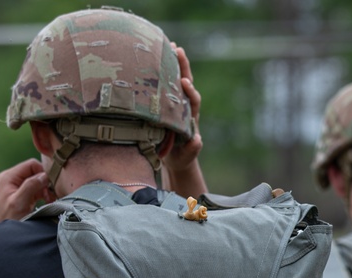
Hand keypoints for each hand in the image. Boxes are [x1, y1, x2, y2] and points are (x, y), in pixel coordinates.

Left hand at [0, 158, 53, 223]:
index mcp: (8, 177)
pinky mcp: (23, 195)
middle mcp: (12, 179)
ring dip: (46, 190)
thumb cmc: (8, 220)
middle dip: (45, 183)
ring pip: (38, 181)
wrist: (2, 236)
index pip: (31, 165)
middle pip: (35, 172)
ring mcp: (17, 187)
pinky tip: (47, 203)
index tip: (50, 187)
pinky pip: (37, 189)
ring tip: (50, 202)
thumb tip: (44, 176)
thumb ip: (30, 186)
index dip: (43, 173)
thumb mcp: (19, 203)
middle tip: (50, 197)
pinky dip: (44, 195)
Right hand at [162, 44, 205, 195]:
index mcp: (191, 116)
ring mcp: (176, 102)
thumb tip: (197, 140)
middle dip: (183, 67)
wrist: (177, 158)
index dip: (190, 91)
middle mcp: (185, 106)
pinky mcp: (167, 102)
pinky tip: (153, 58)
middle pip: (187, 83)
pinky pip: (165, 84)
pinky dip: (162, 71)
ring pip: (176, 80)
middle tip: (177, 50)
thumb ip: (193, 149)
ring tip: (169, 45)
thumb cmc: (182, 157)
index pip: (193, 100)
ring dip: (174, 63)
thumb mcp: (187, 156)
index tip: (184, 82)